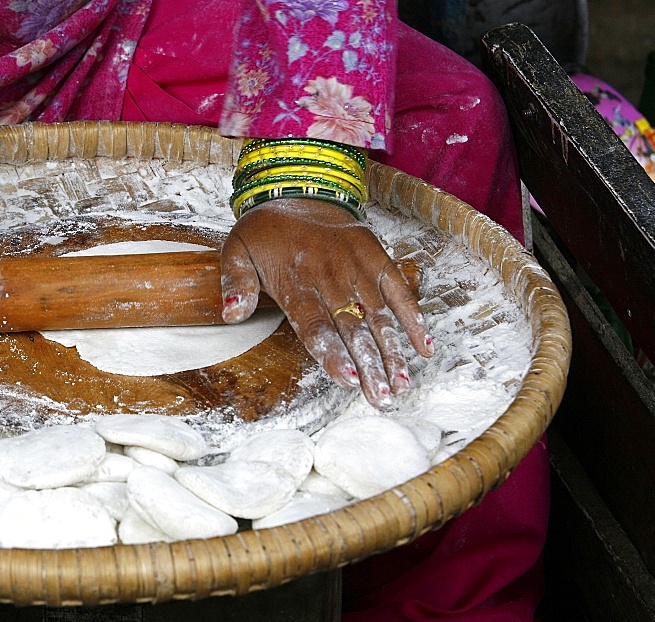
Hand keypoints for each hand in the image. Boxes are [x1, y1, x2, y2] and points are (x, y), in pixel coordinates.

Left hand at [219, 198, 433, 409]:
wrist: (298, 190)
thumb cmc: (266, 232)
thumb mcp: (236, 251)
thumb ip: (235, 284)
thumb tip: (230, 315)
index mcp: (296, 281)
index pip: (315, 325)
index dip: (332, 354)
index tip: (348, 380)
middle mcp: (330, 277)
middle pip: (352, 329)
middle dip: (369, 366)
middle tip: (381, 399)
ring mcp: (357, 268)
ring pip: (378, 317)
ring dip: (392, 352)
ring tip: (400, 385)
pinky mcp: (377, 258)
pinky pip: (399, 291)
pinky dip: (413, 318)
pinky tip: (423, 349)